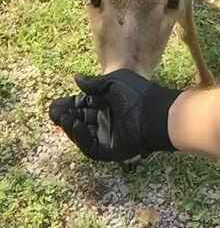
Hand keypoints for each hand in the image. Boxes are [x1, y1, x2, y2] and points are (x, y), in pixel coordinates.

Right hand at [49, 70, 180, 161]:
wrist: (156, 113)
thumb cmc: (137, 93)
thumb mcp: (114, 82)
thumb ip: (94, 83)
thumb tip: (76, 78)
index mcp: (108, 103)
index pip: (83, 105)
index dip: (69, 104)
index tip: (56, 103)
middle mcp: (106, 119)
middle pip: (80, 119)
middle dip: (66, 116)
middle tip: (54, 112)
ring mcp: (108, 135)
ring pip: (83, 133)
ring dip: (71, 126)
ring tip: (62, 118)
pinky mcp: (110, 150)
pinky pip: (91, 146)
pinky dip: (82, 137)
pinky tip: (75, 126)